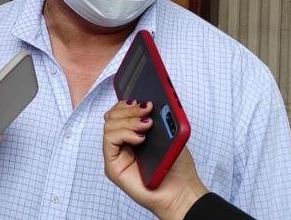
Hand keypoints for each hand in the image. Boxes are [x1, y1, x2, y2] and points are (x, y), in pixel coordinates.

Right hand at [103, 101, 207, 219]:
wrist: (180, 192)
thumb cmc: (175, 167)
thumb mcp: (168, 135)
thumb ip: (156, 119)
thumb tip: (147, 103)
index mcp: (132, 133)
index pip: (120, 111)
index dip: (127, 103)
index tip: (142, 99)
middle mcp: (122, 143)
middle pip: (112, 116)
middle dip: (128, 109)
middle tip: (146, 109)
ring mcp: (116, 155)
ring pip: (109, 125)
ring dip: (128, 121)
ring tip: (146, 125)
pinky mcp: (113, 167)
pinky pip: (109, 141)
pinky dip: (123, 134)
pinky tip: (140, 138)